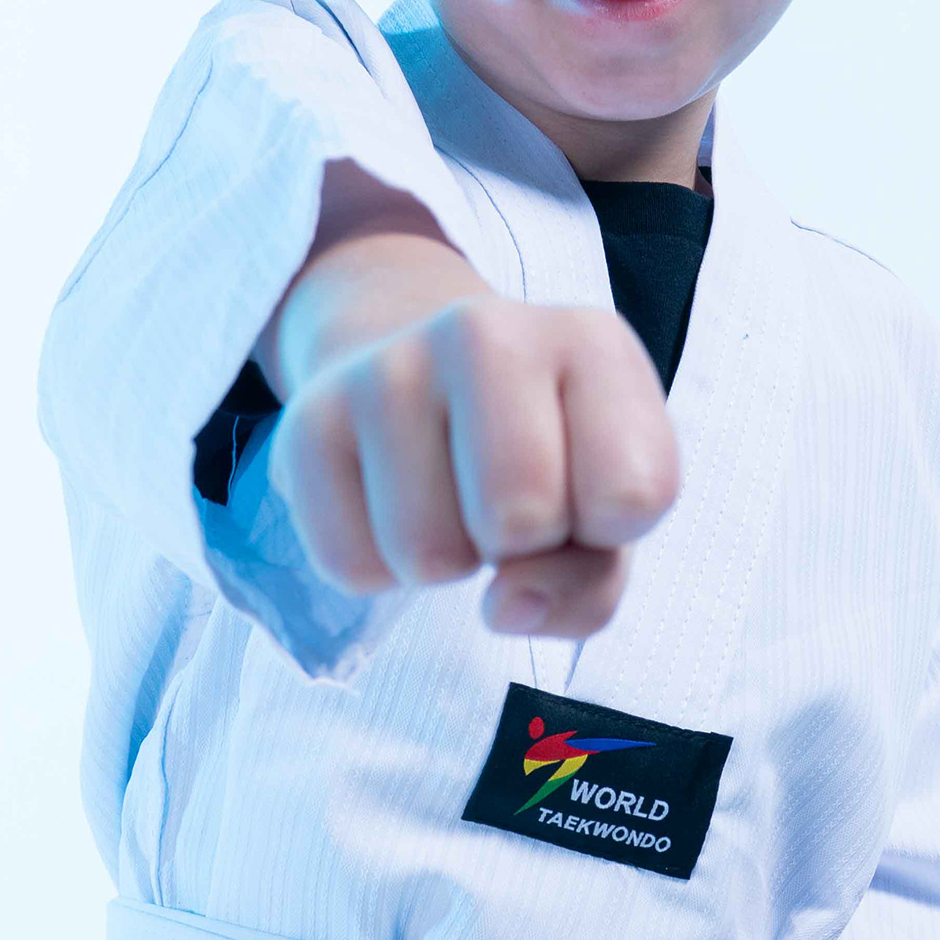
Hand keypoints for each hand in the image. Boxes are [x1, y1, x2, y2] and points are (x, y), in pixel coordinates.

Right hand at [263, 220, 680, 638]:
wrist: (418, 372)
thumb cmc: (540, 457)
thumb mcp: (601, 515)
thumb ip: (590, 583)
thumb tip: (505, 607)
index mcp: (590, 342)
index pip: (632, 495)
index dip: (607, 531)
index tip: (586, 495)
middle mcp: (486, 332)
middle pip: (520, 516)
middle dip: (520, 547)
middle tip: (509, 508)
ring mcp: (386, 368)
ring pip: (427, 555)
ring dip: (446, 561)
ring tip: (448, 500)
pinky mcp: (306, 417)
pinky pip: (350, 563)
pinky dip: (377, 567)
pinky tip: (391, 504)